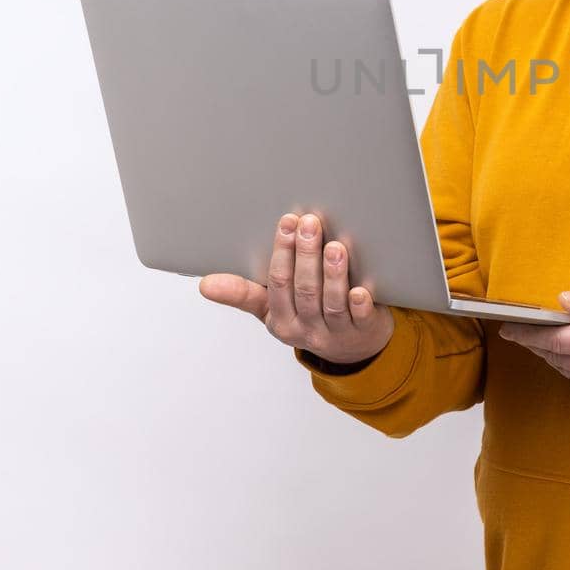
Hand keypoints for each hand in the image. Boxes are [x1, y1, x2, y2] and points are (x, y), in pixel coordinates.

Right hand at [199, 212, 394, 366]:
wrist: (352, 347)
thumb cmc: (307, 318)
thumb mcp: (271, 310)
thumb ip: (243, 293)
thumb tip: (204, 284)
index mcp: (281, 320)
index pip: (278, 285)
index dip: (282, 253)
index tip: (286, 222)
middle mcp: (307, 329)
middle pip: (304, 290)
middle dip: (306, 254)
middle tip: (309, 222)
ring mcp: (336, 332)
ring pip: (331, 303)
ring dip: (332, 274)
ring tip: (335, 246)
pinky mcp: (364, 332)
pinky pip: (360, 319)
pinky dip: (360, 305)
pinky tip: (360, 290)